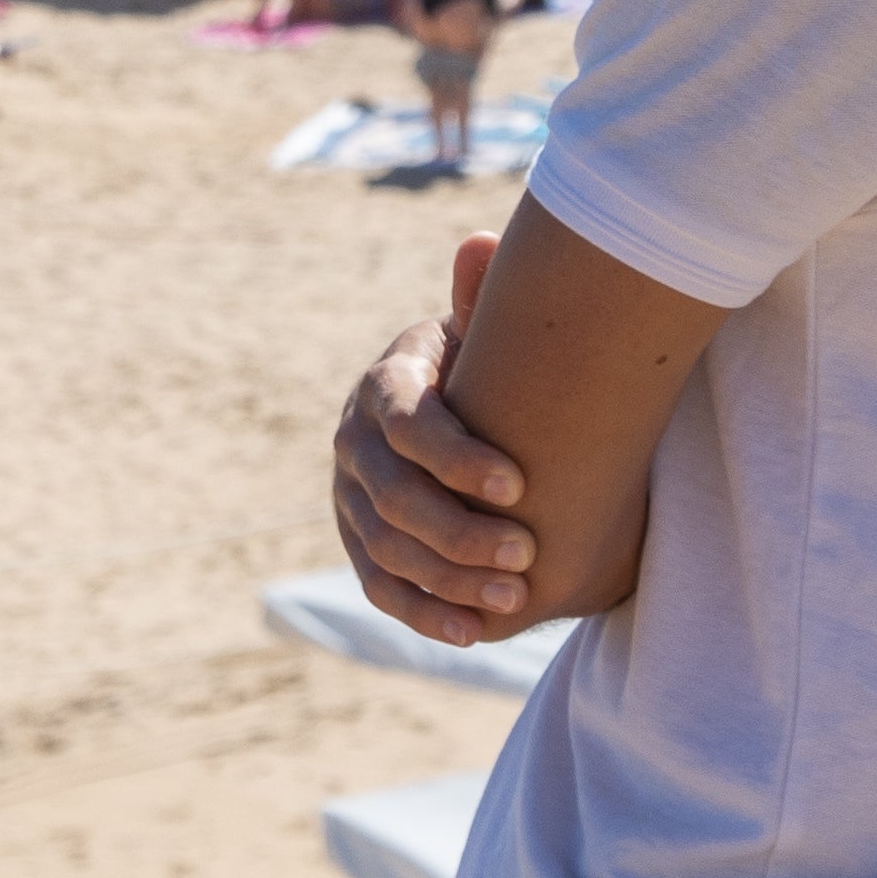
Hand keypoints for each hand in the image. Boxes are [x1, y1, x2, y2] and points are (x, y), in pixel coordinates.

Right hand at [332, 230, 544, 640]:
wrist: (461, 420)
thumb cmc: (486, 374)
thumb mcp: (482, 337)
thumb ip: (483, 301)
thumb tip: (483, 244)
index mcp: (385, 388)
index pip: (408, 427)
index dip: (458, 459)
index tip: (520, 488)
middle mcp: (355, 444)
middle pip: (390, 497)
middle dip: (457, 532)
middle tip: (525, 557)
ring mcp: (351, 499)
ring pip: (384, 548)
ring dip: (448, 579)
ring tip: (516, 600)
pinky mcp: (361, 544)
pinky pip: (380, 586)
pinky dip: (422, 613)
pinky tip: (471, 633)